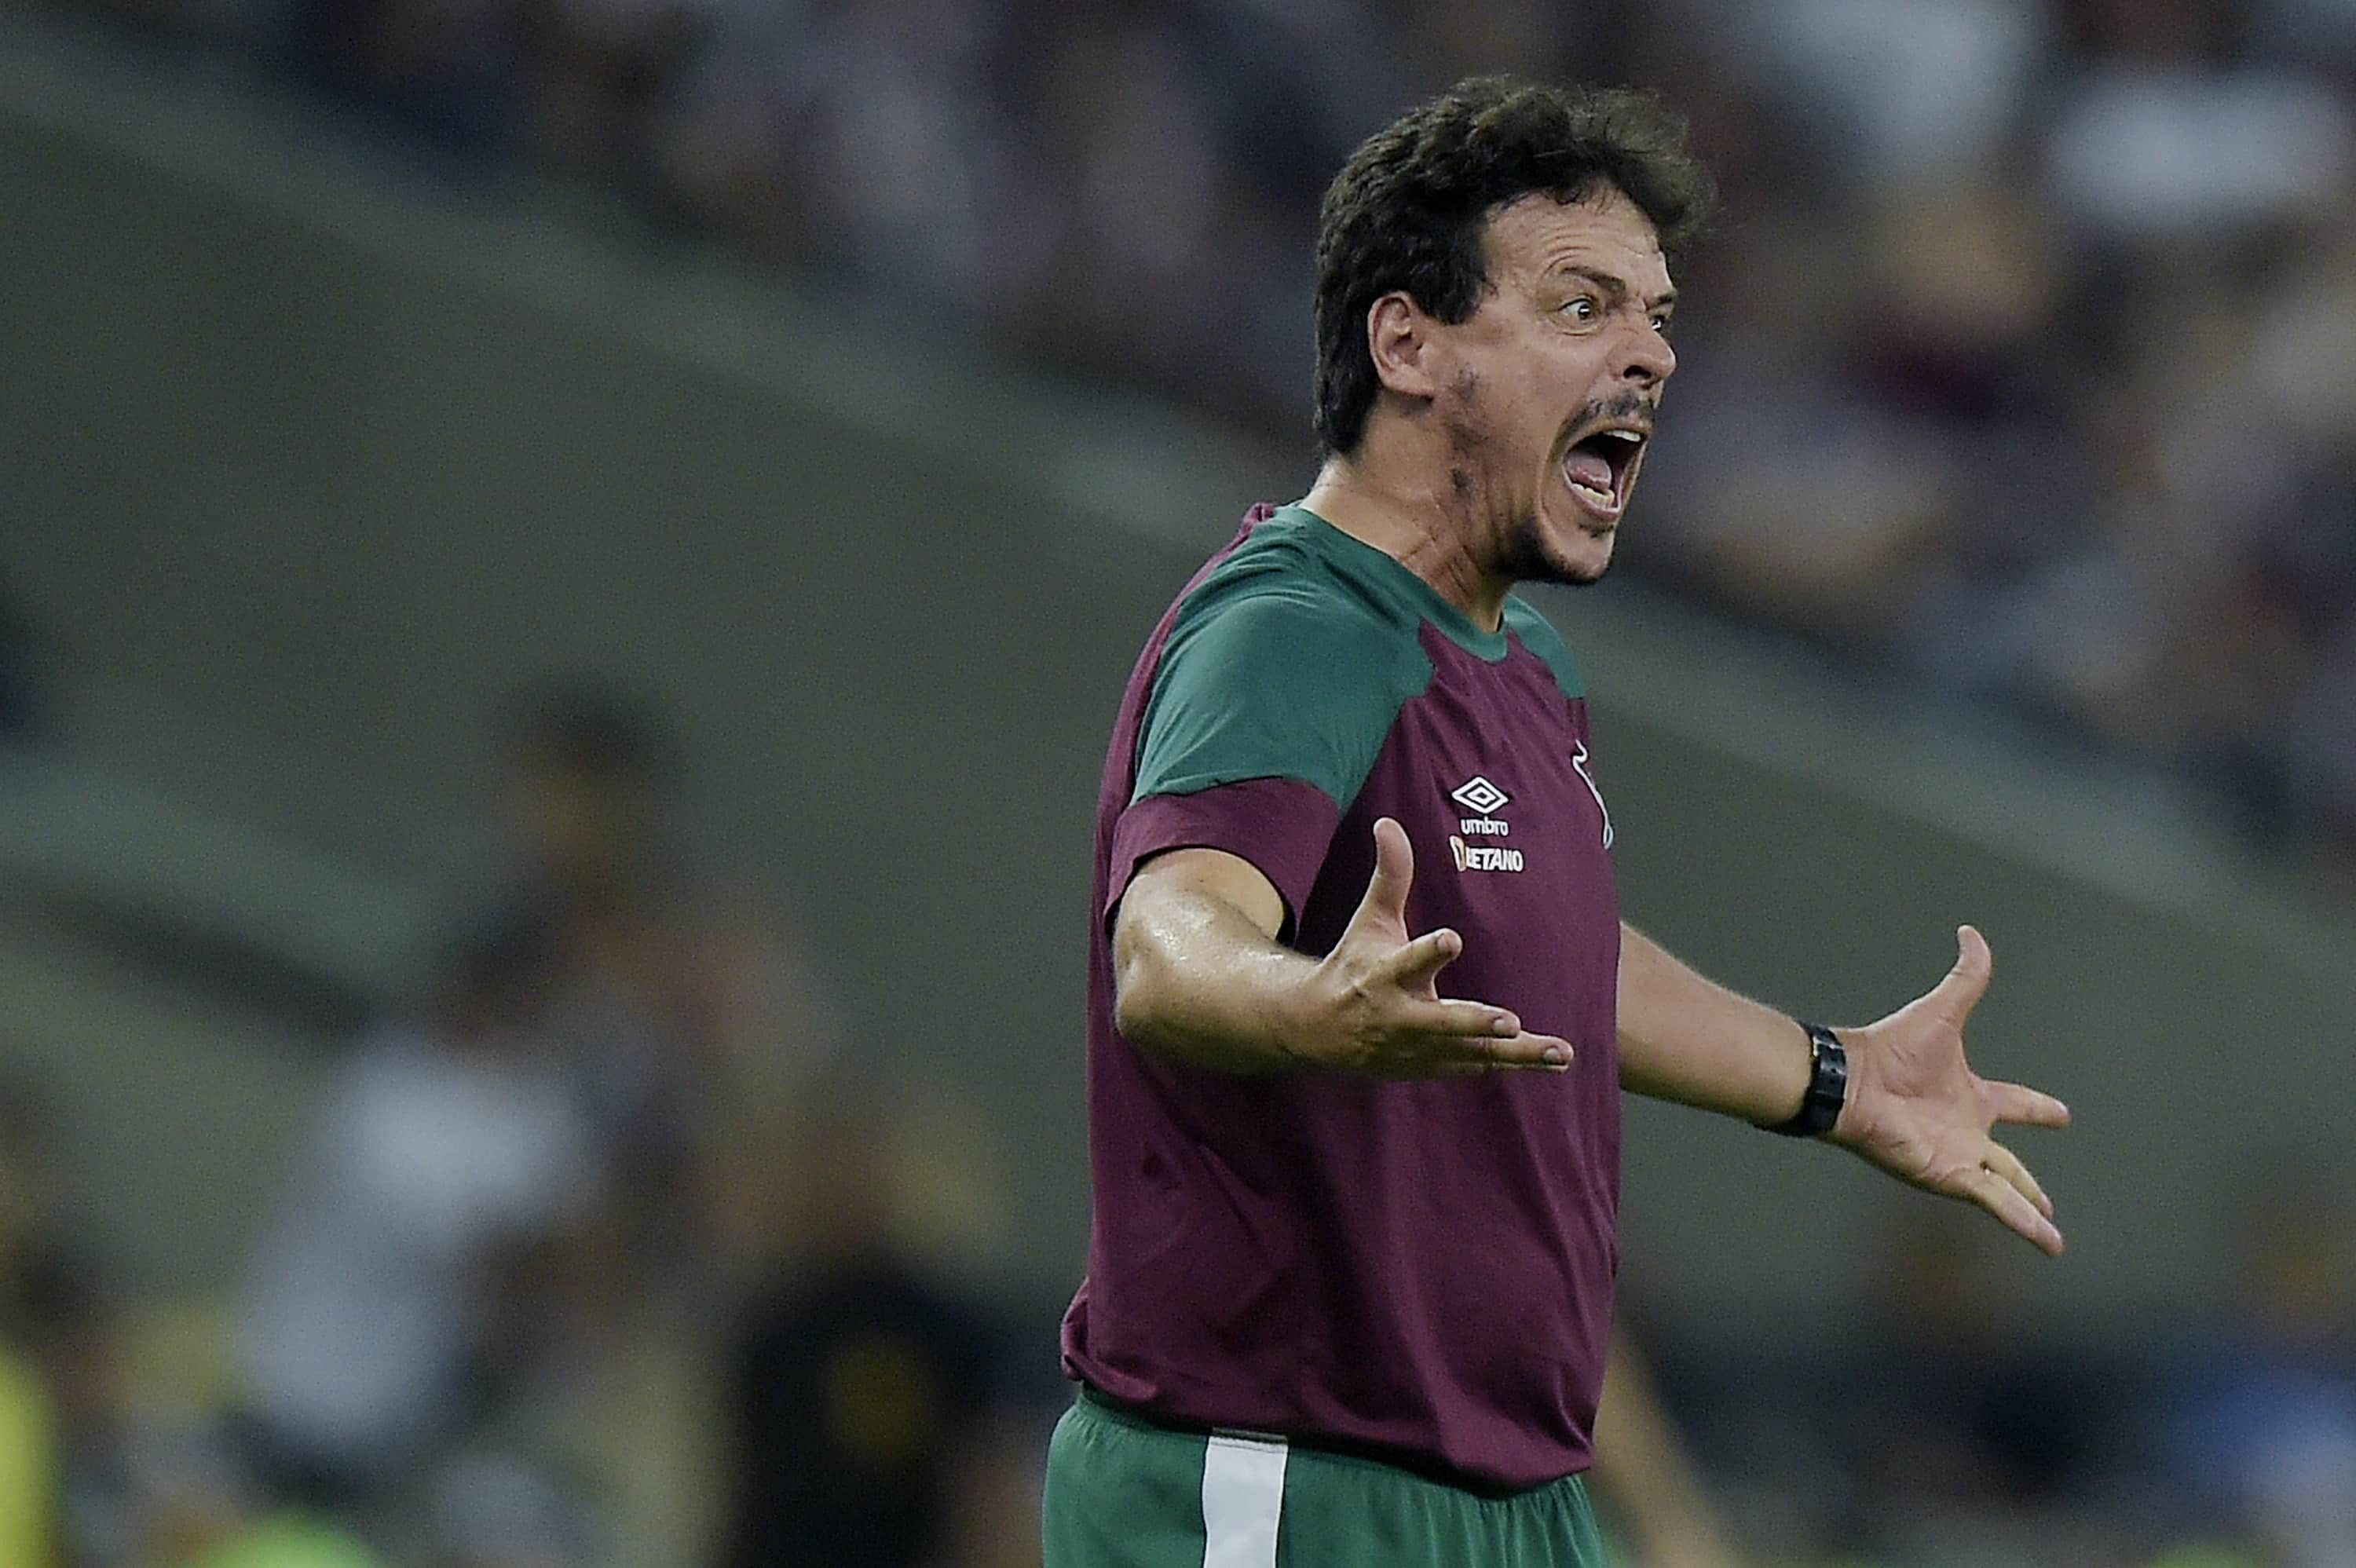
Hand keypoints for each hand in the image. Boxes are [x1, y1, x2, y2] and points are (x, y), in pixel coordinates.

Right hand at [1292, 818, 1573, 1076]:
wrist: (1318, 1029)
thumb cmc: (1354, 965)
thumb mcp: (1369, 920)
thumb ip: (1390, 875)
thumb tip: (1388, 823)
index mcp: (1385, 975)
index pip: (1409, 961)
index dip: (1430, 952)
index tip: (1453, 940)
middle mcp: (1402, 1016)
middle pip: (1442, 1022)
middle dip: (1475, 1023)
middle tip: (1510, 1022)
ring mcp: (1418, 1048)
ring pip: (1471, 1053)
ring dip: (1516, 1055)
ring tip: (1561, 1052)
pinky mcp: (1432, 1066)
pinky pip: (1477, 1065)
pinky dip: (1513, 1065)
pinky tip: (1551, 1060)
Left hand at [1830, 926, 2070, 1254]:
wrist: (1853, 1082)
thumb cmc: (1891, 1049)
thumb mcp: (1941, 1011)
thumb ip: (1965, 977)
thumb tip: (1972, 932)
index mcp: (1970, 1095)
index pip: (2014, 1102)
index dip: (2038, 1108)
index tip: (2062, 1115)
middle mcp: (1966, 1130)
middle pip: (2010, 1162)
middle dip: (2030, 1183)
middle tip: (2050, 1204)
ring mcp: (1959, 1157)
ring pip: (2007, 1191)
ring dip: (2031, 1213)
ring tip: (2055, 1242)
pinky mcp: (1951, 1175)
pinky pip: (1996, 1202)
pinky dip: (2022, 1222)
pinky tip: (2048, 1242)